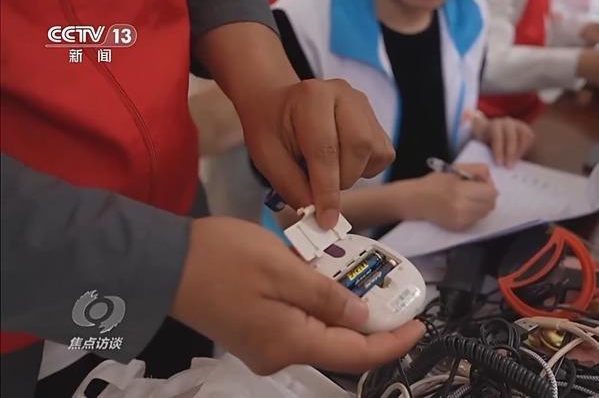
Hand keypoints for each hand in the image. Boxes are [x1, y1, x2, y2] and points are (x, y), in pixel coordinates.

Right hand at [171, 217, 424, 374]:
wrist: (161, 264)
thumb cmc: (222, 260)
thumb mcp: (283, 268)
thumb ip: (327, 296)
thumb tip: (362, 319)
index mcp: (291, 343)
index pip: (357, 355)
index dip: (393, 341)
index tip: (419, 322)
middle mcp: (280, 354)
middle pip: (341, 345)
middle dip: (370, 319)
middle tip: (388, 286)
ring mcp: (265, 346)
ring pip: (320, 331)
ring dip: (342, 306)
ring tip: (358, 273)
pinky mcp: (255, 333)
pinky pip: (299, 323)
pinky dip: (318, 303)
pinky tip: (322, 275)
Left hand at [196, 23, 394, 229]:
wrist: (277, 105)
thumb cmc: (271, 128)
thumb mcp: (268, 158)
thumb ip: (294, 187)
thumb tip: (321, 218)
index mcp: (312, 96)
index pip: (325, 149)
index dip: (327, 190)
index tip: (326, 220)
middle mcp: (344, 95)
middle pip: (358, 148)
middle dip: (340, 180)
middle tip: (318, 188)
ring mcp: (363, 106)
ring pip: (374, 153)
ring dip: (352, 174)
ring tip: (327, 170)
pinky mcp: (375, 120)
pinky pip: (382, 155)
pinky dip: (364, 169)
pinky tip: (342, 162)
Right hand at [400, 164, 497, 230]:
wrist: (416, 201)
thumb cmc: (435, 182)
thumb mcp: (456, 169)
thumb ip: (477, 169)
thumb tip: (489, 179)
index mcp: (461, 191)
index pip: (491, 192)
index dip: (489, 185)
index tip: (479, 182)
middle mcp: (463, 209)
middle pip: (491, 204)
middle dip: (487, 196)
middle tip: (476, 190)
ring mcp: (461, 220)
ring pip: (485, 213)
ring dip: (482, 205)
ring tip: (469, 198)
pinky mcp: (459, 228)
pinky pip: (477, 220)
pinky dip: (475, 213)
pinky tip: (463, 206)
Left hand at [472, 115, 534, 167]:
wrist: (492, 135)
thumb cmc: (485, 143)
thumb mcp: (481, 145)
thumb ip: (484, 152)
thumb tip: (486, 165)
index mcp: (493, 125)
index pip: (497, 135)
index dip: (498, 149)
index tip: (498, 163)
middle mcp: (506, 122)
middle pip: (510, 136)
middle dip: (510, 153)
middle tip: (508, 166)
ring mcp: (517, 124)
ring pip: (522, 136)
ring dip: (518, 152)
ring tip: (513, 164)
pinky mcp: (525, 129)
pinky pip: (528, 137)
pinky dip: (524, 149)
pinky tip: (518, 158)